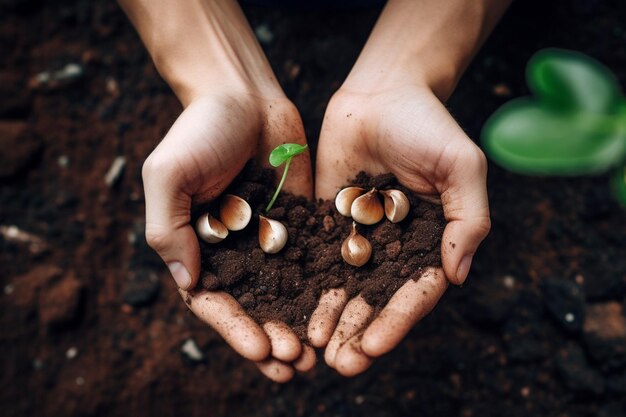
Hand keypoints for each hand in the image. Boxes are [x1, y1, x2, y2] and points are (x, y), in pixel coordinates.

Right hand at [142, 93, 314, 381]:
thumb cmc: (198, 130)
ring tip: (317, 355)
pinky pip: (312, 261)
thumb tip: (188, 285)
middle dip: (272, 339)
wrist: (242, 93)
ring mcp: (268, 238)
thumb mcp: (168, 176)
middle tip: (296, 364)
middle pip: (253, 308)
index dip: (235, 330)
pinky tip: (340, 311)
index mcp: (196, 247)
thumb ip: (170, 230)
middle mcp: (233, 250)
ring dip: (299, 325)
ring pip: (285, 293)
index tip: (261, 350)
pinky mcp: (300, 223)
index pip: (213, 302)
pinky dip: (322, 290)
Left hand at [309, 85, 490, 375]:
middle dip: (359, 333)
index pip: (414, 293)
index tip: (373, 346)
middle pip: (376, 300)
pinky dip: (306, 285)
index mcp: (430, 242)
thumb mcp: (462, 167)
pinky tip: (292, 309)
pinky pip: (315, 257)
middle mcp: (394, 247)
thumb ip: (468, 220)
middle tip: (339, 365)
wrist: (382, 91)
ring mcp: (359, 236)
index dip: (396, 322)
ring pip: (344, 287)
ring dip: (331, 320)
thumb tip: (457, 277)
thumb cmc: (429, 125)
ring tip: (314, 350)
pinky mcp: (327, 220)